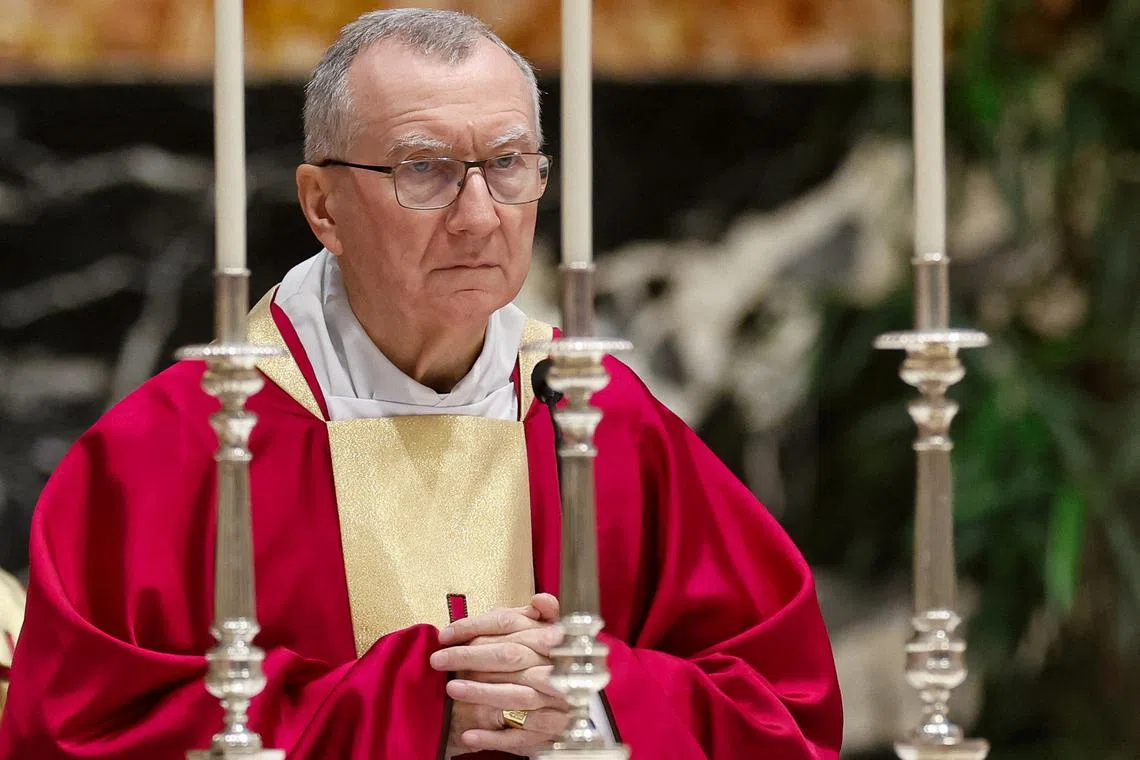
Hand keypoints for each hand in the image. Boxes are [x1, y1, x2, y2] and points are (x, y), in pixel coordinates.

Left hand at [433, 594, 569, 754]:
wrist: (574, 708)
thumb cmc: (553, 667)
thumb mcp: (548, 636)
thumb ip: (538, 618)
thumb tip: (540, 599)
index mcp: (552, 639)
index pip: (510, 624)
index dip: (475, 626)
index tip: (446, 634)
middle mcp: (555, 668)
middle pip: (510, 657)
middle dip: (470, 657)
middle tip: (439, 660)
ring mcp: (555, 703)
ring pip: (517, 695)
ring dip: (481, 693)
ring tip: (452, 689)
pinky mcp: (550, 733)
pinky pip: (520, 737)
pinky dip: (493, 736)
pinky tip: (468, 735)